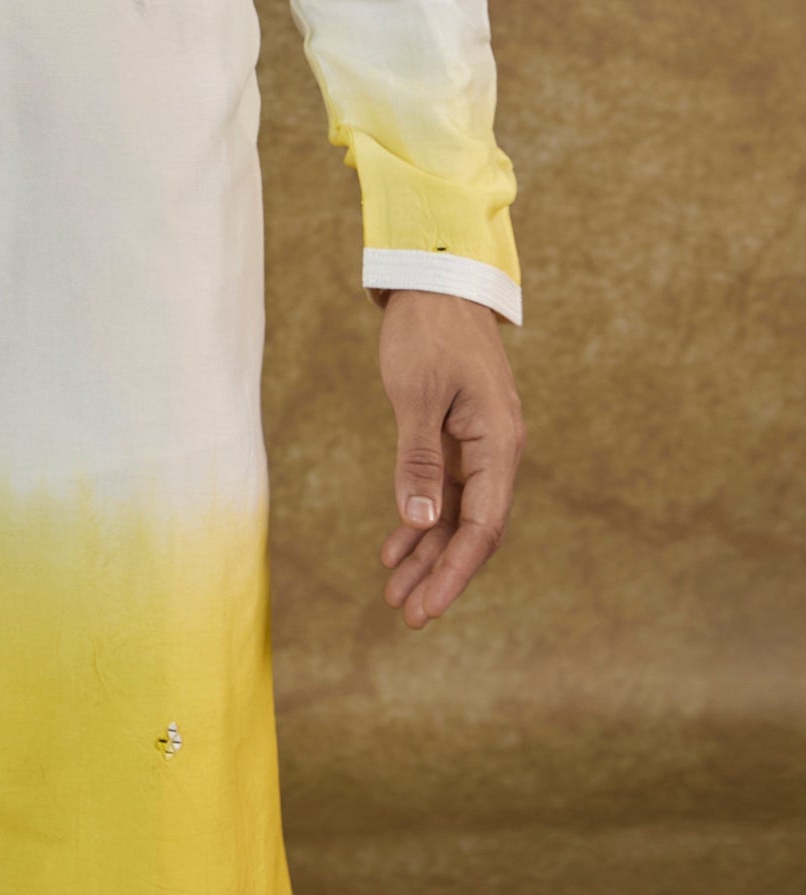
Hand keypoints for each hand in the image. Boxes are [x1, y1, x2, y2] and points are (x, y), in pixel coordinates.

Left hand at [377, 289, 523, 627]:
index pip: (483, 527)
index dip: (456, 572)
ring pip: (454, 514)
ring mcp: (478, 445)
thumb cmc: (427, 330)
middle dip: (440, 574)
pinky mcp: (457, 436)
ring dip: (426, 553)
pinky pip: (443, 490)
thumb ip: (418, 459)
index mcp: (500, 443)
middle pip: (471, 529)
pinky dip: (419, 519)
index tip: (430, 608)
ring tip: (394, 593)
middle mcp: (497, 451)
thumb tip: (422, 523)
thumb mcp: (416, 394)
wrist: (434, 278)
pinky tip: (394, 548)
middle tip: (407, 616)